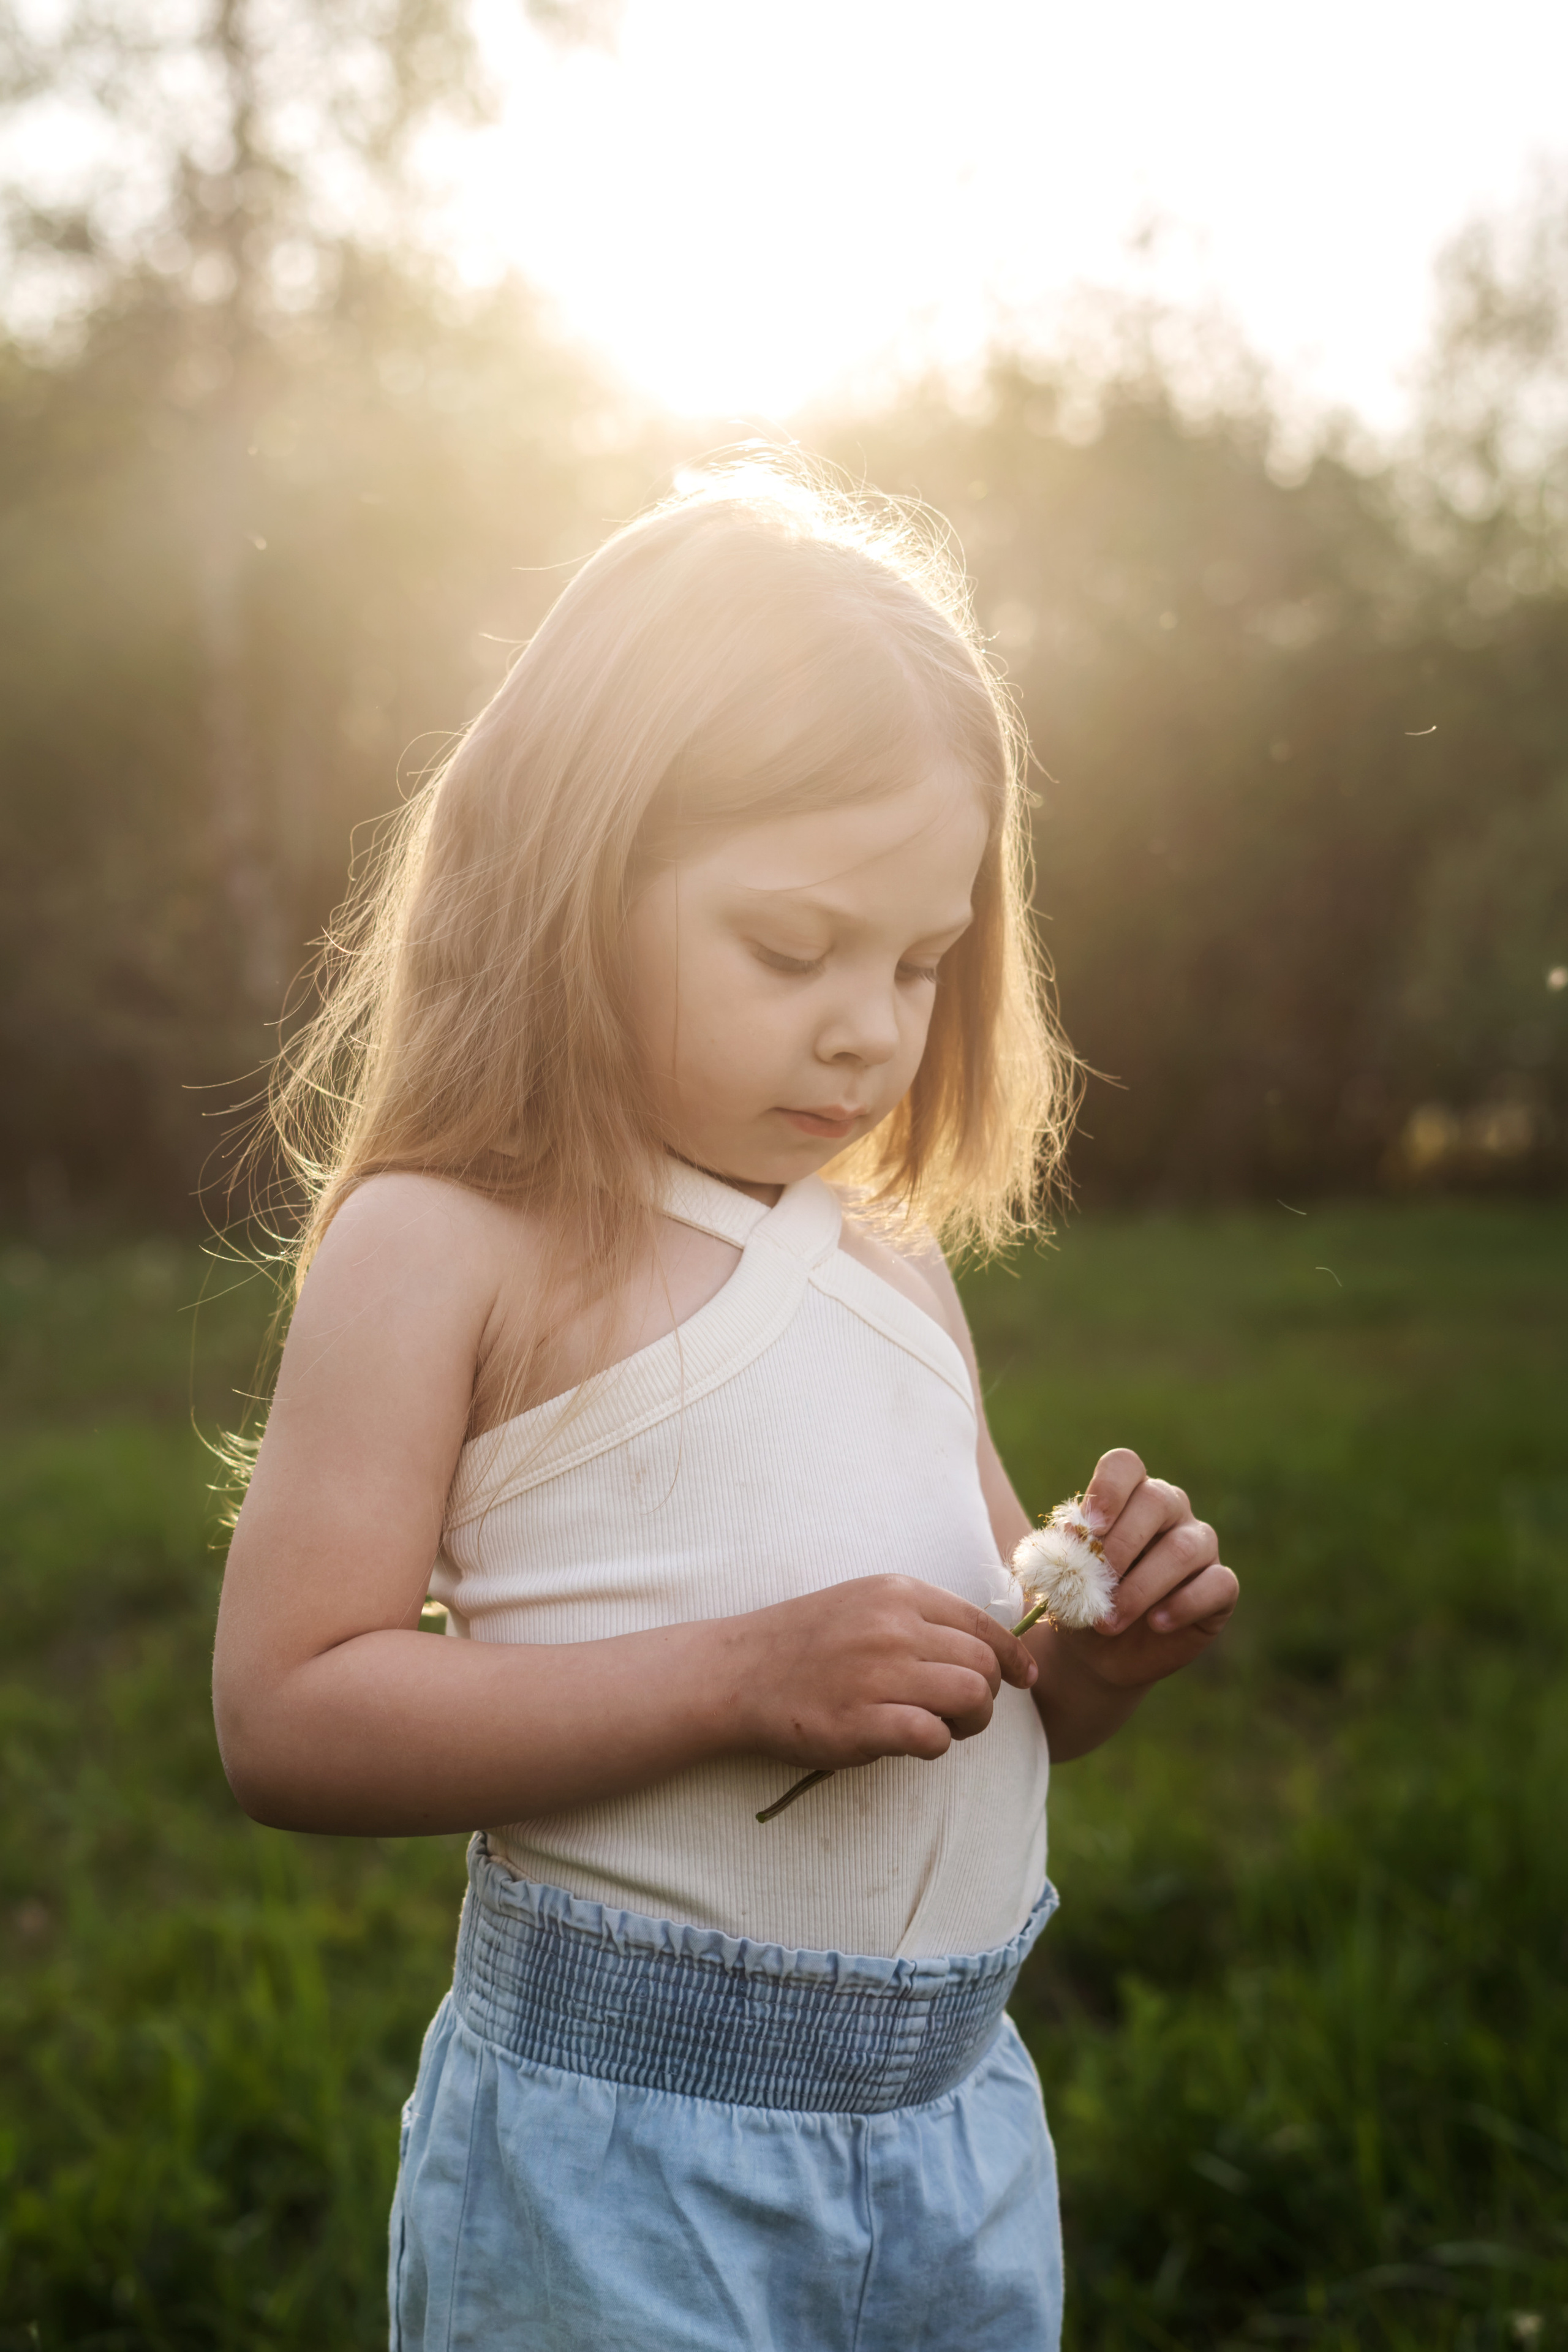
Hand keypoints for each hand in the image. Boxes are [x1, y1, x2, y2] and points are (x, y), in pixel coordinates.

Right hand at [732, 1575, 1038, 1770]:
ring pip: (971, 1698)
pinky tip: (912, 1742)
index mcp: (898, 1593)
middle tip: (961, 1713)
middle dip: (987, 1695)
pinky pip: (934, 1737)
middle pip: (983, 1665)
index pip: (981, 1624)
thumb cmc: (805, 1644)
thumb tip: (983, 1649)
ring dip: (968, 1723)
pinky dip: (935, 1745)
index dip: (1012, 1655)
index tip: (1022, 1678)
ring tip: (942, 1728)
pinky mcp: (862, 1722)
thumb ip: (917, 1617)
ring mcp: (878, 1674)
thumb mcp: (863, 1603)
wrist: (738, 1673)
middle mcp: (894, 1627)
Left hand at [1069, 1448, 1237, 1688]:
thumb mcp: (1063, 1575)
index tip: (1088, 1526)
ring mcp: (1201, 1544)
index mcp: (1128, 1495)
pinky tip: (1156, 1624)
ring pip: (1185, 1547)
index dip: (1108, 1489)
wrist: (1100, 1652)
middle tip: (1094, 1583)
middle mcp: (1170, 1509)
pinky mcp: (1221, 1586)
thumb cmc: (1080, 1599)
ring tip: (1109, 1620)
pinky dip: (1184, 1605)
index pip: (1125, 1465)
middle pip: (1156, 1500)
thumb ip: (1067, 1551)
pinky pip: (1218, 1584)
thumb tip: (1072, 1536)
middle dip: (1121, 1545)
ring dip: (1142, 1587)